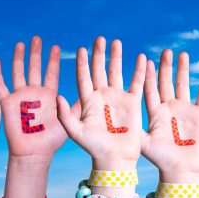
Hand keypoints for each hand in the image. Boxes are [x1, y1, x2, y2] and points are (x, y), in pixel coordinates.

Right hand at [0, 36, 66, 158]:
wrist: (34, 153)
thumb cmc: (52, 140)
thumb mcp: (69, 120)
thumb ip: (76, 105)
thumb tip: (91, 91)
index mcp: (49, 95)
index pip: (51, 73)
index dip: (52, 60)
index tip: (55, 46)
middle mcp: (34, 93)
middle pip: (34, 68)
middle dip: (35, 53)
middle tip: (37, 38)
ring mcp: (20, 97)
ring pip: (18, 73)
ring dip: (18, 58)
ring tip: (20, 44)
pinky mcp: (7, 103)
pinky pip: (0, 86)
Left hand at [56, 37, 145, 169]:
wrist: (115, 159)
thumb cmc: (94, 148)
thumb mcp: (75, 132)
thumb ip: (65, 115)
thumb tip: (57, 96)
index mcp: (87, 101)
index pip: (83, 77)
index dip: (82, 63)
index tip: (82, 48)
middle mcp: (102, 96)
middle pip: (99, 70)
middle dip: (99, 54)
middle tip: (100, 38)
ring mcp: (117, 98)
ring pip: (117, 72)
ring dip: (116, 57)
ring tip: (116, 42)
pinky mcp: (132, 103)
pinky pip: (136, 83)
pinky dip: (139, 71)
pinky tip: (141, 58)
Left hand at [141, 49, 198, 182]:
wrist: (182, 171)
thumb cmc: (160, 161)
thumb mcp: (141, 143)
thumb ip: (132, 129)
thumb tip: (103, 114)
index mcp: (153, 113)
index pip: (148, 88)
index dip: (146, 74)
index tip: (144, 60)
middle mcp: (168, 108)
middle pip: (165, 82)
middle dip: (165, 67)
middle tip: (165, 51)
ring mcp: (184, 110)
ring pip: (183, 84)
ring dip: (182, 69)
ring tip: (182, 54)